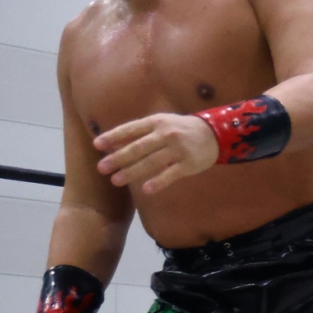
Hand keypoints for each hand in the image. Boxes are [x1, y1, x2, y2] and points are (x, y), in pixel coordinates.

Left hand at [95, 111, 219, 193]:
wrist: (215, 134)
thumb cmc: (181, 129)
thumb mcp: (161, 123)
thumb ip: (140, 132)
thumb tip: (112, 143)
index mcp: (156, 122)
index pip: (131, 129)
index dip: (113, 136)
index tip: (97, 145)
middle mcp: (166, 135)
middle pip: (138, 148)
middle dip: (118, 158)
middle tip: (102, 168)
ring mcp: (178, 150)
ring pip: (151, 162)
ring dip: (132, 172)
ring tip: (116, 180)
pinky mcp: (188, 164)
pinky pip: (171, 174)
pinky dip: (158, 182)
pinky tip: (146, 189)